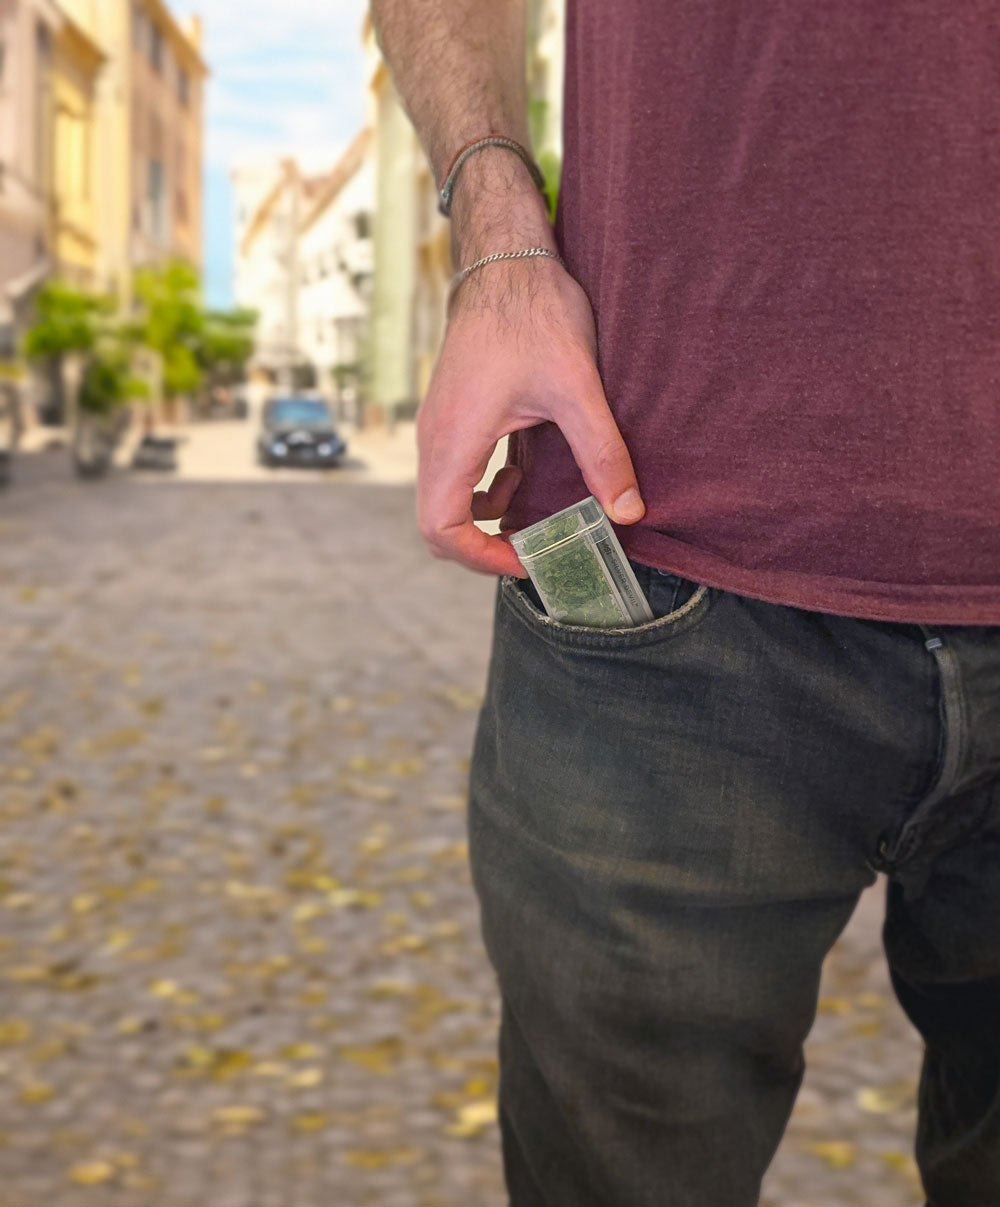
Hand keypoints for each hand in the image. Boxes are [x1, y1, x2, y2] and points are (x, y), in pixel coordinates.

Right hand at [416, 255, 644, 576]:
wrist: (507, 259)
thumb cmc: (533, 314)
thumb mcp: (577, 388)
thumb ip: (602, 453)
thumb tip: (628, 511)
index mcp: (455, 438)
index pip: (440, 528)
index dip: (480, 558)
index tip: (526, 559)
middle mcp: (435, 438)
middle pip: (436, 523)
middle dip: (483, 547)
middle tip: (534, 551)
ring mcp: (438, 427)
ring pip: (444, 501)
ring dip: (486, 518)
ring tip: (535, 511)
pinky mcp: (451, 417)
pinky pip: (456, 475)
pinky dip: (486, 489)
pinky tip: (524, 472)